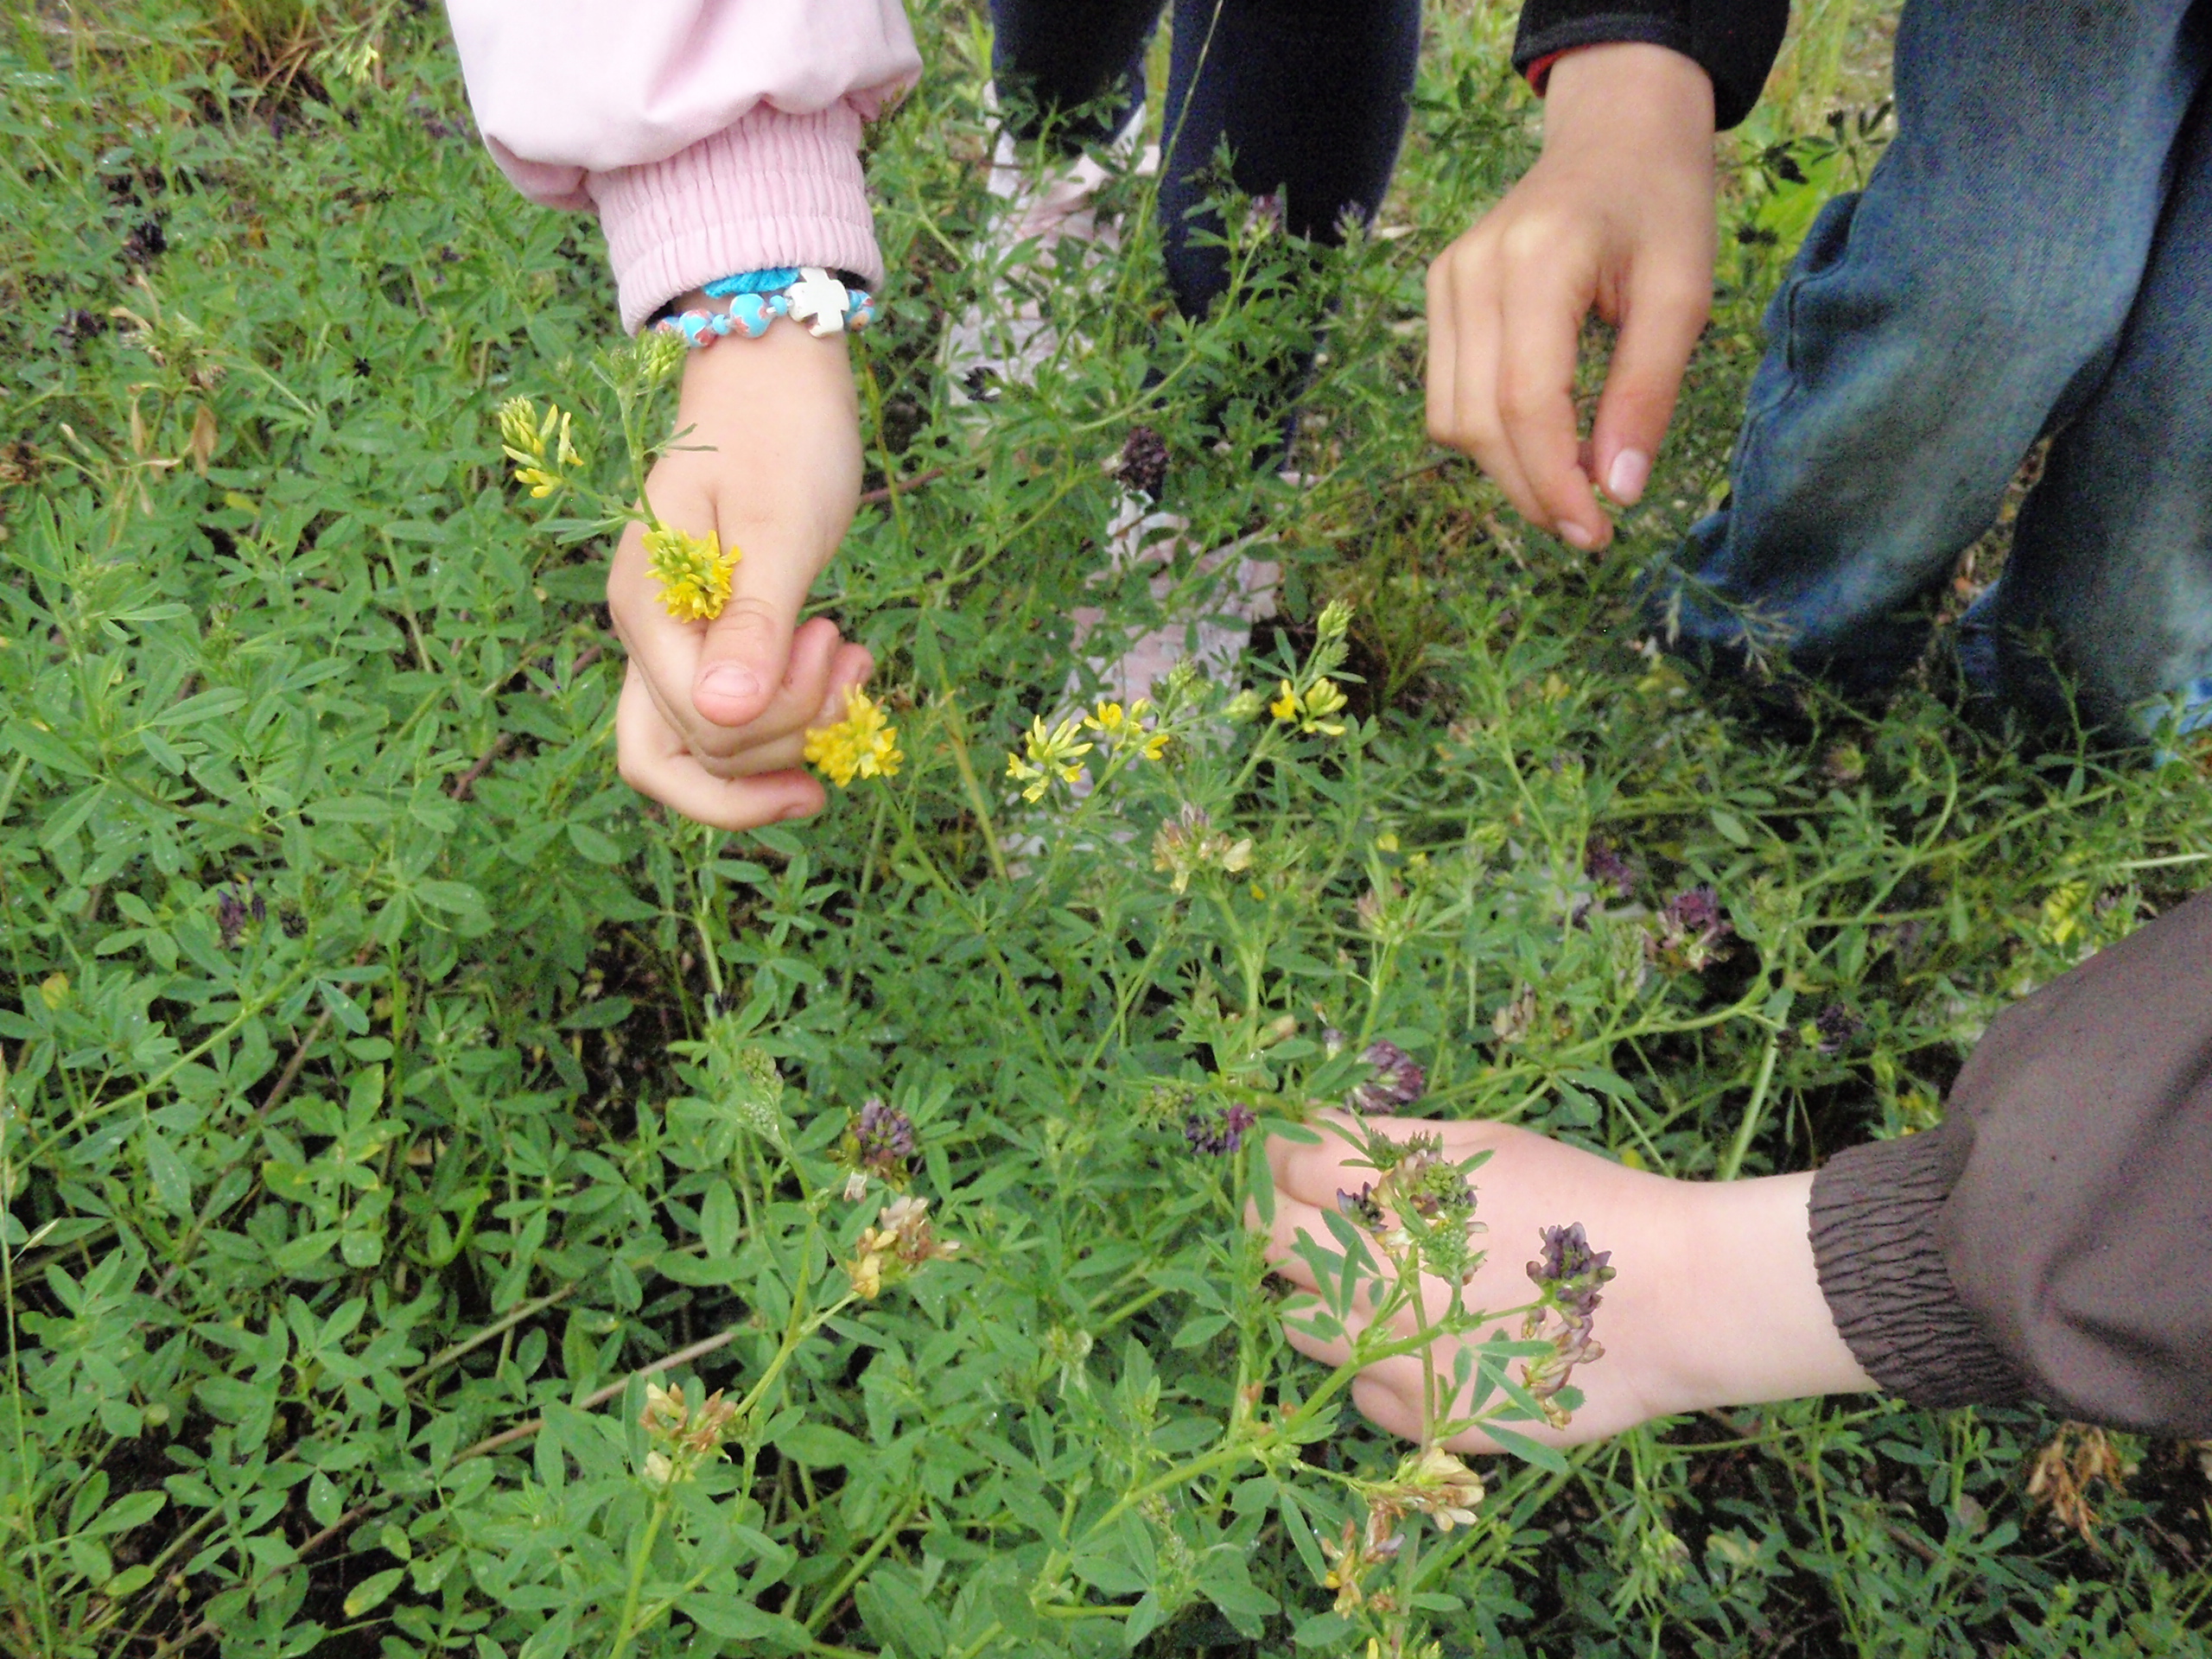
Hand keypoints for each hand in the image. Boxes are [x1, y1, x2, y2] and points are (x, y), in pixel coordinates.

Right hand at [608, 320, 871, 828]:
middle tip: (849, 657)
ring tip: (854, 662)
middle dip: (788, 734)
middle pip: (699, 756)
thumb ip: (751, 623)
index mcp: (647, 609)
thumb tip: (724, 715)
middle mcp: (647, 638)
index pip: (700, 730)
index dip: (776, 726)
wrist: (774, 373)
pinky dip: (791, 713)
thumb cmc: (782, 434)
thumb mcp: (779, 529)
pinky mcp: (710, 639)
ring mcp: (674, 643)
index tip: (836, 649)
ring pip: (714, 748)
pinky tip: (841, 674)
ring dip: (794, 729)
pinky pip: (736, 714)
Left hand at [1257, 1113, 1872, 1450]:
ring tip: (1383, 1286)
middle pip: (1267, 1238)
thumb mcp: (1489, 1145)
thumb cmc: (1582, 1206)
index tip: (1293, 1160)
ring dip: (1322, 1299)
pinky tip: (1430, 1347)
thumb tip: (1319, 1129)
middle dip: (1278, 1220)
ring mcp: (1392, 1350)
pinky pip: (1360, 1393)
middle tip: (1319, 1219)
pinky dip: (1380, 1371)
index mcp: (1388, 1192)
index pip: (1283, 1162)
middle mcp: (1373, 1271)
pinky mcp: (1424, 1414)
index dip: (1280, 1155)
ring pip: (1298, 1324)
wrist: (1675, 1298)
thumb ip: (1394, 1142)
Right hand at [1426, 42, 1717, 551]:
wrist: (1617, 133)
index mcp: (1537, 259)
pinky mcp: (1440, 295)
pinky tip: (1543, 441)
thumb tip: (1618, 492)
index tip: (1596, 532)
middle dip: (1531, 489)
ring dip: (1508, 470)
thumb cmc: (1661, 205)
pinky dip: (1491, 436)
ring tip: (1571, 485)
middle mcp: (1473, 271)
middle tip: (1592, 527)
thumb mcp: (1683, 294)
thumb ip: (1646, 393)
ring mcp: (1446, 282)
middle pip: (1478, 421)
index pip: (1524, 400)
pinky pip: (1448, 395)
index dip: (1553, 481)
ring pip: (1451, 420)